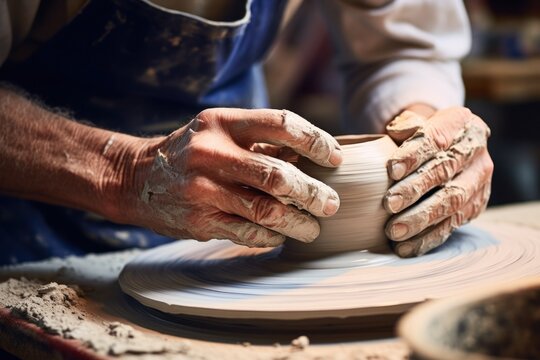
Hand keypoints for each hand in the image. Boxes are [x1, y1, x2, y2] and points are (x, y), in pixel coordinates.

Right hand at [124, 108, 341, 247]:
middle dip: (313, 192)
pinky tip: (282, 235)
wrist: (136, 177)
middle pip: (277, 175)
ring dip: (299, 222)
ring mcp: (203, 190)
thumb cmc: (192, 151)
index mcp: (222, 122)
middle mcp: (212, 153)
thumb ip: (262, 142)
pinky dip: (272, 236)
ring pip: (266, 210)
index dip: (315, 141)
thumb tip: (313, 157)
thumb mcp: (220, 131)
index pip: (281, 124)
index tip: (334, 157)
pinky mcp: (199, 221)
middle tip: (331, 204)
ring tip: (314, 227)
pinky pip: (248, 232)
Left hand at [383, 106, 492, 256]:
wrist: (444, 147)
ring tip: (394, 230)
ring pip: (452, 202)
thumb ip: (405, 125)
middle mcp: (476, 151)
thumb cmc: (419, 135)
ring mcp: (479, 180)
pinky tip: (405, 246)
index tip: (391, 169)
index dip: (414, 154)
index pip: (437, 138)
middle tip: (389, 203)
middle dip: (416, 189)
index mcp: (461, 123)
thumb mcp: (413, 121)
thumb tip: (397, 132)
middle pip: (446, 171)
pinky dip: (427, 238)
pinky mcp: (476, 206)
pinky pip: (452, 225)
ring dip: (421, 219)